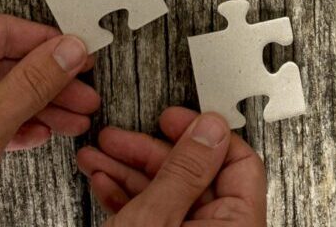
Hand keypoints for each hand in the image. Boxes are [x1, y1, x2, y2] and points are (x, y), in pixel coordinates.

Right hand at [76, 108, 268, 223]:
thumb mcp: (157, 217)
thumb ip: (185, 172)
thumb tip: (210, 128)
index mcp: (235, 226)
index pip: (238, 164)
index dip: (203, 135)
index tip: (172, 118)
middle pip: (194, 176)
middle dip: (147, 151)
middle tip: (119, 134)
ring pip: (166, 195)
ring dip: (128, 170)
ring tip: (97, 153)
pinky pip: (152, 216)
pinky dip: (126, 197)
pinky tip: (103, 179)